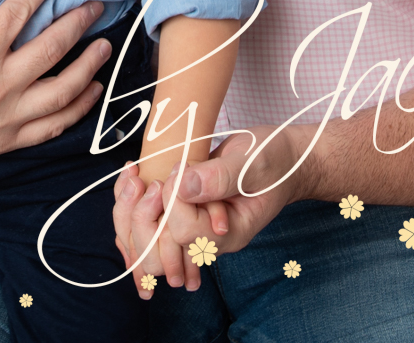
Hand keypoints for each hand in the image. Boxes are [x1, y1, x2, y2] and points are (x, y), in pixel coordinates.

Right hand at [0, 0, 112, 163]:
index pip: (20, 13)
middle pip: (52, 49)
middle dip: (79, 22)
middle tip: (95, 5)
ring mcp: (6, 119)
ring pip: (62, 92)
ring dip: (89, 67)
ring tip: (105, 45)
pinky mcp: (8, 141)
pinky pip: (53, 127)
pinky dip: (78, 109)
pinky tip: (92, 90)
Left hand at [114, 127, 301, 290]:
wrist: (282, 159)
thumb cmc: (273, 159)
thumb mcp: (252, 162)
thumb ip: (220, 177)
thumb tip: (182, 185)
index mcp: (229, 235)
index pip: (184, 232)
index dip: (174, 199)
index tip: (181, 168)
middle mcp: (208, 241)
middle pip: (157, 254)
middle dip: (141, 214)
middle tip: (145, 176)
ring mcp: (195, 231)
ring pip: (146, 246)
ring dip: (130, 211)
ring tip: (133, 176)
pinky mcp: (185, 215)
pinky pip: (149, 226)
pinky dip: (133, 206)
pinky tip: (132, 180)